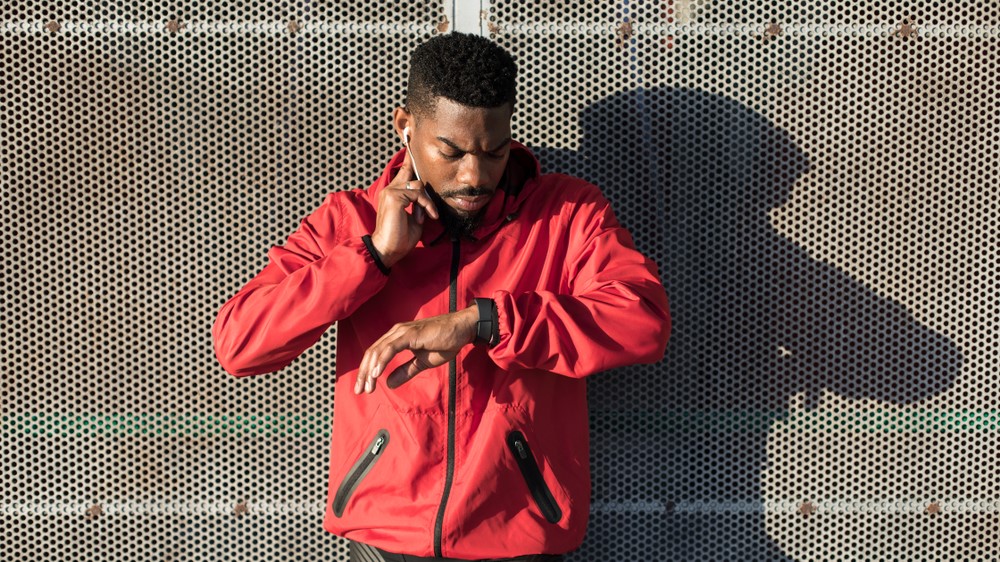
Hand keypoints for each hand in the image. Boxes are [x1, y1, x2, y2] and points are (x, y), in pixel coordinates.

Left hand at [355, 305, 478, 393]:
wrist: (461, 329)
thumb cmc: (444, 342)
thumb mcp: (422, 362)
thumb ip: (405, 372)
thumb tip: (389, 384)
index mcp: (397, 338)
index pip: (376, 354)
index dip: (367, 371)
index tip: (364, 388)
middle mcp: (396, 333)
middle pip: (372, 353)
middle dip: (363, 373)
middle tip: (359, 391)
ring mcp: (402, 332)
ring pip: (378, 351)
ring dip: (370, 370)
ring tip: (368, 386)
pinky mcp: (410, 334)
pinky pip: (391, 348)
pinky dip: (382, 361)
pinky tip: (376, 374)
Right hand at [369, 152, 438, 267]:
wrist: (387, 250)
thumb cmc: (400, 238)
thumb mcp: (413, 218)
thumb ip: (417, 204)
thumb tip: (425, 198)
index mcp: (393, 193)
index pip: (404, 170)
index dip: (410, 157)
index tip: (410, 137)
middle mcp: (390, 189)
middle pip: (413, 175)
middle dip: (425, 190)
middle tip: (426, 207)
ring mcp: (391, 192)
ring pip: (418, 185)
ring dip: (426, 202)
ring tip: (424, 217)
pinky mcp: (394, 197)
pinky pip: (418, 194)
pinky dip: (425, 205)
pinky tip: (425, 217)